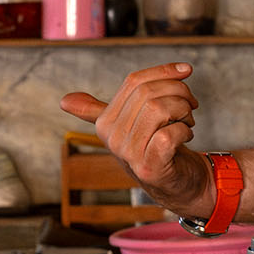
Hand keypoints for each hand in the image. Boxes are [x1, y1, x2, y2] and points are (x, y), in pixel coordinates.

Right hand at [59, 63, 215, 216]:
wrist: (173, 183)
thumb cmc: (153, 148)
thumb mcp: (128, 124)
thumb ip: (101, 109)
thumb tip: (64, 100)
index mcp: (104, 121)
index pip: (134, 81)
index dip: (164, 71)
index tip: (187, 70)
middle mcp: (112, 137)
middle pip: (149, 93)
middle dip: (179, 92)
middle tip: (190, 104)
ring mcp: (129, 154)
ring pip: (160, 110)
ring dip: (184, 111)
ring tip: (187, 120)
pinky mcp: (149, 167)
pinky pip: (170, 133)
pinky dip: (186, 130)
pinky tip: (185, 135)